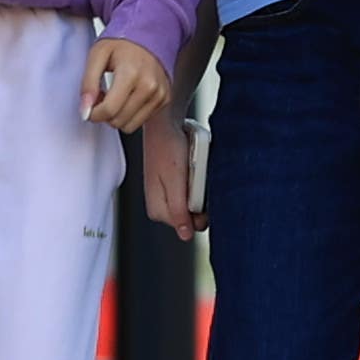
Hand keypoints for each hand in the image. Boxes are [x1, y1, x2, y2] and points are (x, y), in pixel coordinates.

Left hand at [83, 38, 170, 132]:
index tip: (89, 107)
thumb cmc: (122, 44)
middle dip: (105, 114)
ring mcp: (159, 94)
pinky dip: (131, 114)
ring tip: (115, 97)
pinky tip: (128, 97)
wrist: (149, 36)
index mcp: (131, 73)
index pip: (109, 110)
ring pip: (130, 126)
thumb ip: (88, 83)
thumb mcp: (97, 55)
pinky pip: (142, 121)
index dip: (93, 114)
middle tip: (103, 96)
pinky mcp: (164, 100)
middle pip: (119, 121)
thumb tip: (85, 109)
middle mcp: (149, 86)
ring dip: (118, 116)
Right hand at [140, 112, 203, 236]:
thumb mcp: (175, 181)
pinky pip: (193, 191)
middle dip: (201, 201)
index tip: (202, 193)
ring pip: (194, 204)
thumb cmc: (168, 149)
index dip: (200, 214)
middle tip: (197, 177)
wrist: (166, 123)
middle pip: (192, 217)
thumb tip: (185, 236)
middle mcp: (161, 206)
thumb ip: (178, 210)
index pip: (188, 226)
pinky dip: (199, 182)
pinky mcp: (176, 185)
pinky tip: (196, 168)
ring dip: (201, 190)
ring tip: (195, 170)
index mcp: (157, 210)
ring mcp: (169, 195)